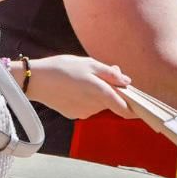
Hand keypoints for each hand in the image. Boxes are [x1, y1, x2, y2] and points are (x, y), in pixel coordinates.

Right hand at [20, 54, 136, 119]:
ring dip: (96, 94)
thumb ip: (110, 73)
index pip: (125, 109)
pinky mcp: (73, 115)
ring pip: (98, 104)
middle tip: (99, 75)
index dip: (135, 108)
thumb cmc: (62, 68)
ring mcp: (84, 112)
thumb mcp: (88, 63)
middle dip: (111, 91)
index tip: (141, 105)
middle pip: (111, 102)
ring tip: (80, 79)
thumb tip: (127, 81)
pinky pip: (86, 107)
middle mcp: (94, 107)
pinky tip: (72, 88)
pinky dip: (84, 99)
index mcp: (101, 93)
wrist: (35, 80)